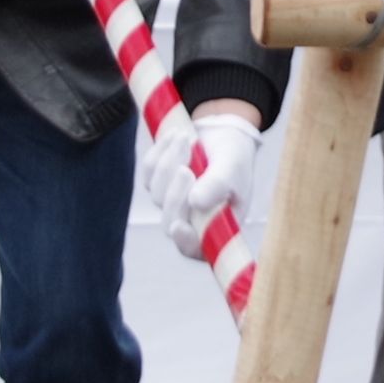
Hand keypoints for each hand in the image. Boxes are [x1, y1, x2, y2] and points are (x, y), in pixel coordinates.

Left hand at [145, 102, 260, 262]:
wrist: (223, 134)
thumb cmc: (234, 158)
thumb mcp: (232, 169)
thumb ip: (218, 185)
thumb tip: (196, 202)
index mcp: (216, 226)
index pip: (196, 248)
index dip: (185, 243)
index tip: (179, 227)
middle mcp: (192, 221)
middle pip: (170, 222)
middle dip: (175, 195)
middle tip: (187, 170)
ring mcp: (171, 203)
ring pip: (156, 193)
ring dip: (169, 164)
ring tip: (188, 140)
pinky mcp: (156, 182)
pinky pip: (149, 171)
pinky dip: (161, 151)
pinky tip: (176, 137)